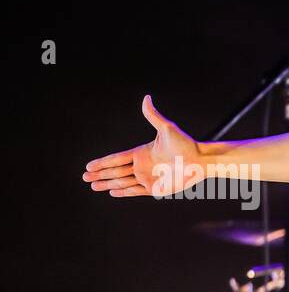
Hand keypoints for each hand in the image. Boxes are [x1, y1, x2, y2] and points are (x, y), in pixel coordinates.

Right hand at [83, 96, 201, 196]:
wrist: (201, 161)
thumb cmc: (186, 144)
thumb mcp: (167, 129)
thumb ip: (153, 116)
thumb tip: (146, 98)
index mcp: (141, 152)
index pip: (117, 158)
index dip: (103, 162)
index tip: (89, 166)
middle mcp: (142, 165)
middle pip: (116, 171)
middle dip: (100, 174)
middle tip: (84, 177)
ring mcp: (148, 177)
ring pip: (123, 182)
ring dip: (108, 184)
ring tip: (93, 186)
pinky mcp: (156, 188)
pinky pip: (136, 191)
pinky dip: (124, 192)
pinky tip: (112, 192)